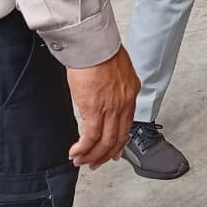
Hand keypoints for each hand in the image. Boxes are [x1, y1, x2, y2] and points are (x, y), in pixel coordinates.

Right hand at [65, 46, 140, 168]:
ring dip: (92, 155)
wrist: (93, 43)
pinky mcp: (94, 110)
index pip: (128, 123)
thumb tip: (105, 93)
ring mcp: (111, 108)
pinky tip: (75, 153)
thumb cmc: (100, 49)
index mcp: (131, 91)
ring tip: (81, 161)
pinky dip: (83, 149)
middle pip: (118, 137)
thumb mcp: (116, 68)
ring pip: (105, 141)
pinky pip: (90, 137)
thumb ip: (113, 85)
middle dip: (106, 154)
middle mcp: (125, 102)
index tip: (114, 151)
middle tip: (96, 163)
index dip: (120, 141)